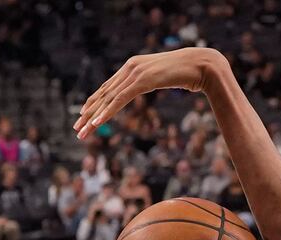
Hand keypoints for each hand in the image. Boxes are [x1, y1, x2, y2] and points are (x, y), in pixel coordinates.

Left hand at [76, 48, 224, 139]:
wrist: (203, 66)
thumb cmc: (189, 73)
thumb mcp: (166, 78)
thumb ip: (155, 80)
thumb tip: (155, 84)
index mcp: (134, 66)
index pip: (109, 88)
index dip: (95, 103)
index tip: (84, 116)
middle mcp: (130, 67)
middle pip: (103, 93)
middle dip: (88, 113)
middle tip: (77, 128)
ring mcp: (135, 73)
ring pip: (108, 99)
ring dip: (93, 117)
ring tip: (82, 131)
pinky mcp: (142, 80)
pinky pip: (120, 100)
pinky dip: (107, 112)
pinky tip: (97, 123)